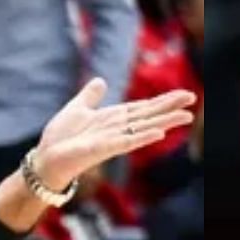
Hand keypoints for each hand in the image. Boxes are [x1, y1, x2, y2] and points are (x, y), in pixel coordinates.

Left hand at [33, 80, 194, 191]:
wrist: (46, 158)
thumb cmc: (61, 137)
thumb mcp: (76, 108)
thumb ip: (90, 96)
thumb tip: (101, 81)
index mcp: (113, 118)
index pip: (143, 107)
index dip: (163, 100)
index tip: (183, 94)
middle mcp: (118, 129)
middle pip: (149, 116)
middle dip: (170, 108)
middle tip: (193, 99)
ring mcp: (113, 140)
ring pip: (144, 128)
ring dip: (165, 122)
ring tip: (186, 116)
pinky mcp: (103, 149)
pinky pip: (127, 142)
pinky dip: (143, 137)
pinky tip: (160, 134)